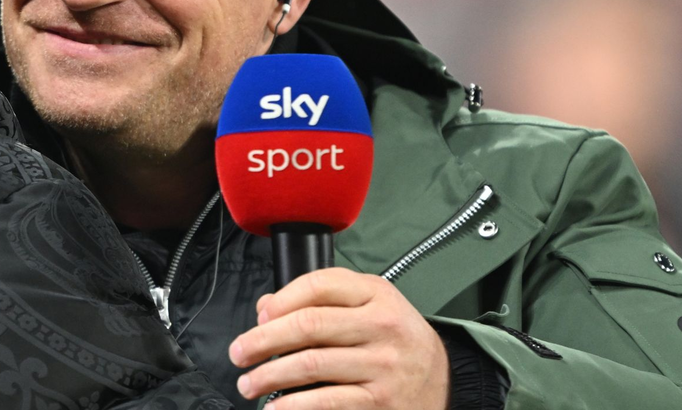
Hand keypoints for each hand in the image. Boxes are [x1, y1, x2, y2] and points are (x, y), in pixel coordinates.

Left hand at [228, 268, 448, 409]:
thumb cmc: (395, 339)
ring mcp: (382, 365)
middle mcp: (382, 325)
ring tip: (249, 383)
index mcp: (376, 294)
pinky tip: (276, 407)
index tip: (259, 316)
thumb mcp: (370, 304)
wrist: (443, 380)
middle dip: (262, 340)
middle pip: (308, 324)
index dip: (280, 300)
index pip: (318, 284)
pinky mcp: (379, 401)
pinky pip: (327, 401)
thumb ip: (322, 299)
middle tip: (239, 353)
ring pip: (311, 364)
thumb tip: (267, 307)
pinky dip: (294, 406)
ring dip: (269, 375)